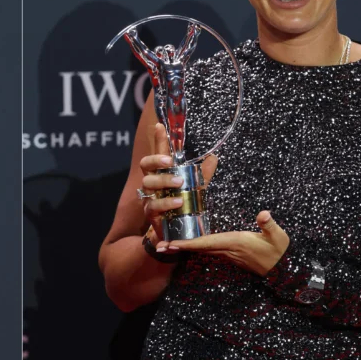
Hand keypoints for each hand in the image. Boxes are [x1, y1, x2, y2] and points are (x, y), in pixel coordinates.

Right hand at [140, 123, 217, 240]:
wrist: (177, 234)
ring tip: (179, 183)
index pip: (158, 153)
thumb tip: (214, 157)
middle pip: (146, 165)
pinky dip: (167, 202)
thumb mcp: (195, 188)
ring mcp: (149, 197)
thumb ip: (202, 174)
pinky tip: (178, 202)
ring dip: (163, 181)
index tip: (159, 125)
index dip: (158, 140)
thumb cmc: (184, 207)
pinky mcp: (151, 213)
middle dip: (156, 161)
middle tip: (170, 162)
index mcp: (162, 174)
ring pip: (148, 183)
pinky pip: (154, 205)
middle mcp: (152, 183)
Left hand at [158, 210, 289, 275]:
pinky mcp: (228, 254)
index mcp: (234, 242)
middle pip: (197, 248)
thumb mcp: (278, 237)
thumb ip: (270, 225)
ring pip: (200, 249)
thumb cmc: (279, 250)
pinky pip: (207, 249)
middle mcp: (226, 249)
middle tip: (158, 245)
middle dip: (178, 247)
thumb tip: (264, 214)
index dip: (189, 243)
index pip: (207, 242)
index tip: (172, 243)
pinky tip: (184, 243)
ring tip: (164, 245)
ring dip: (183, 247)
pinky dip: (194, 246)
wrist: (282, 269)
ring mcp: (226, 253)